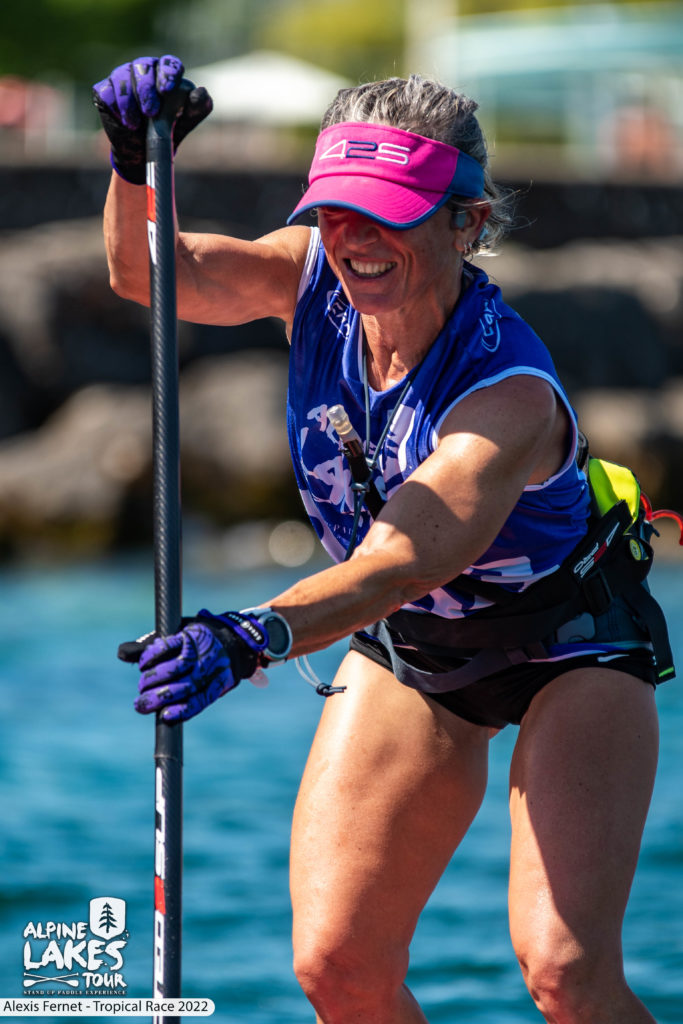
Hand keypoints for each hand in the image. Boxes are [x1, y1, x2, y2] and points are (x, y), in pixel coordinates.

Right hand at [92, 55, 212, 183]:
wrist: (144, 152)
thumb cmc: (168, 131)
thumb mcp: (186, 121)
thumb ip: (197, 107)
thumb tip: (201, 92)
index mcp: (165, 72)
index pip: (168, 64)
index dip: (168, 74)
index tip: (167, 90)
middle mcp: (143, 69)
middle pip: (143, 67)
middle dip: (147, 90)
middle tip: (151, 113)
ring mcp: (121, 78)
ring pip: (121, 77)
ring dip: (129, 102)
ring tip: (136, 124)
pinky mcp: (104, 91)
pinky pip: (106, 93)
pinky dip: (115, 108)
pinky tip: (125, 122)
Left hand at [120, 610, 269, 722]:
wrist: (234, 645)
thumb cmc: (195, 641)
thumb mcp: (175, 634)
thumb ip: (149, 645)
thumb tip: (121, 653)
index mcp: (191, 636)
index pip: (167, 646)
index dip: (151, 656)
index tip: (143, 664)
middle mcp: (202, 654)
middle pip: (176, 669)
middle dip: (153, 681)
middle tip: (140, 692)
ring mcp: (211, 672)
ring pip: (187, 686)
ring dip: (163, 698)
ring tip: (143, 704)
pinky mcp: (217, 688)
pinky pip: (201, 701)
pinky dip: (184, 710)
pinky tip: (166, 716)